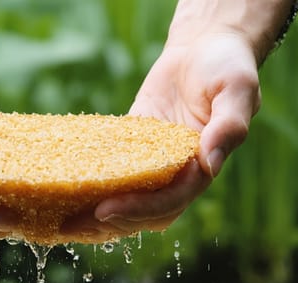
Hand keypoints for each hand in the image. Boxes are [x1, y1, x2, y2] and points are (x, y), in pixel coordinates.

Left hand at [62, 31, 260, 239]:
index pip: (169, 201)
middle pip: (143, 213)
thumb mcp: (236, 89)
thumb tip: (209, 164)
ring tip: (60, 219)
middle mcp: (176, 174)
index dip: (139, 208)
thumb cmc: (226, 66)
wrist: (205, 47)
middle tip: (72, 221)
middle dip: (110, 221)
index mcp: (200, 169)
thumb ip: (229, 126)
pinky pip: (110, 173)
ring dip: (96, 215)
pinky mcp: (131, 149)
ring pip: (125, 201)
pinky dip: (89, 185)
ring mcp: (153, 164)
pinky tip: (60, 189)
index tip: (107, 209)